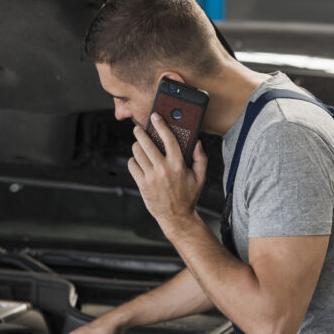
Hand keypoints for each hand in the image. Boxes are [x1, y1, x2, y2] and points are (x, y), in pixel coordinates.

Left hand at [128, 113, 207, 229]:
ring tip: (139, 146)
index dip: (161, 125)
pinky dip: (133, 161)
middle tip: (139, 129)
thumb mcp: (200, 177)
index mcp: (178, 165)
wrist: (176, 217)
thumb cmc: (188, 196)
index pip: (169, 139)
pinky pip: (132, 165)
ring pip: (137, 153)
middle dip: (141, 133)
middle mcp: (163, 169)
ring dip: (137, 146)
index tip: (155, 116)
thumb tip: (197, 142)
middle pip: (147, 143)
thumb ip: (201, 158)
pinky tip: (139, 162)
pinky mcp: (142, 184)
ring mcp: (151, 177)